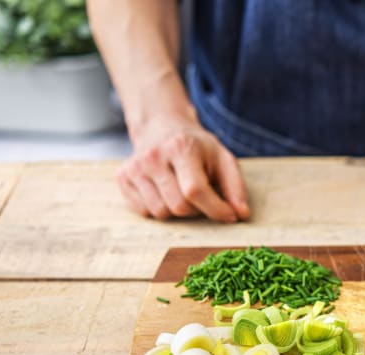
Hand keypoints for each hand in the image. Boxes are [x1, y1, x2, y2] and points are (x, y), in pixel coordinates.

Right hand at [117, 115, 249, 221]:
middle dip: (197, 210)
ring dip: (178, 211)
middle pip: (179, 206)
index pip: (196, 190)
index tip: (229, 216)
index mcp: (181, 147)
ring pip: (161, 212)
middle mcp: (153, 156)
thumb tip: (241, 215)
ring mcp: (135, 167)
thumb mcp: (223, 159)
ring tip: (182, 191)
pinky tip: (165, 191)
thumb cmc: (197, 148)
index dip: (215, 209)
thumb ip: (235, 187)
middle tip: (202, 196)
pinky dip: (160, 209)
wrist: (163, 127)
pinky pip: (145, 212)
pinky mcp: (123, 177)